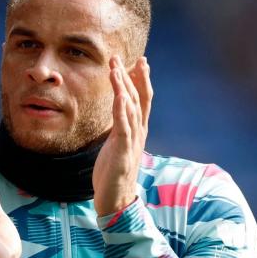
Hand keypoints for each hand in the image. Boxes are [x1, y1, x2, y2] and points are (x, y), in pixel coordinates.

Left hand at [93, 55, 152, 216]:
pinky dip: (122, 109)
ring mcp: (132, 142)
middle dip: (135, 77)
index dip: (141, 81)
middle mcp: (138, 134)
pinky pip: (123, 126)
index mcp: (137, 131)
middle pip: (139, 100)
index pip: (142, 101)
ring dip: (124, 87)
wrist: (116, 200)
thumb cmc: (114, 174)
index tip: (138, 62)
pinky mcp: (122, 152)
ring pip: (131, 108)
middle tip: (130, 58)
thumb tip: (118, 117)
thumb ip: (120, 130)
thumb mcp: (117, 146)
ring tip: (117, 68)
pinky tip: (118, 95)